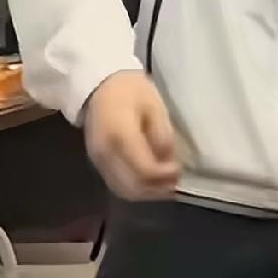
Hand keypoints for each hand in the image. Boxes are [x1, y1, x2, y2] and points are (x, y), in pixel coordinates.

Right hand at [84, 70, 180, 200]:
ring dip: (148, 193)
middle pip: (134, 186)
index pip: (144, 170)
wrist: (100, 84)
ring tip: (166, 184)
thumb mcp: (154, 105)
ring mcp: (98, 161)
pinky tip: (151, 183)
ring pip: (124, 191)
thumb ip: (162, 135)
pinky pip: (117, 185)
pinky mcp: (97, 163)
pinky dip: (136, 189)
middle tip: (177, 182)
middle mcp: (106, 154)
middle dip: (158, 189)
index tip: (180, 170)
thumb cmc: (130, 90)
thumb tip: (169, 161)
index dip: (164, 176)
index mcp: (120, 136)